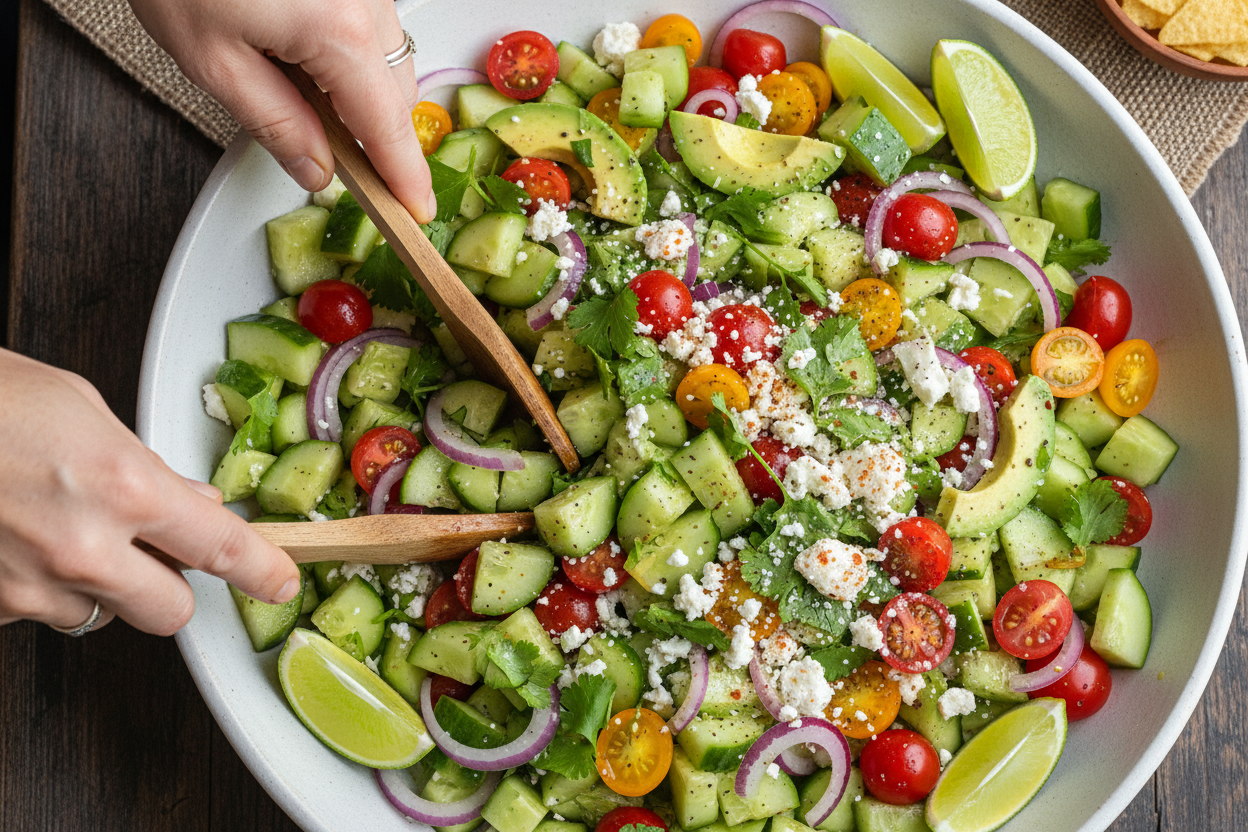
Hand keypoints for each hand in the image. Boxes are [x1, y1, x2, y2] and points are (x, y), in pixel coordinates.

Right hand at [0, 349, 300, 634]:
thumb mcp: (85, 409)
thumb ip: (146, 467)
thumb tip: (192, 502)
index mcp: (123, 487)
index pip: (221, 547)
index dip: (261, 571)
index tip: (281, 581)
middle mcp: (84, 547)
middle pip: (171, 612)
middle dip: (172, 587)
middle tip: (154, 553)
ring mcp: (31, 585)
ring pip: (103, 617)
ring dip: (103, 588)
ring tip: (66, 532)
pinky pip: (41, 612)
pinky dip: (43, 587)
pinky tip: (20, 540)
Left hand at [128, 0, 435, 221]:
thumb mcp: (212, 60)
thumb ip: (274, 123)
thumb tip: (315, 167)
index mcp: (339, 34)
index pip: (386, 130)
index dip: (402, 178)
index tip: (415, 210)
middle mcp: (367, 2)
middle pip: (395, 94)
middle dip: (371, 131)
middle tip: (324, 152)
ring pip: (384, 57)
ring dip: (354, 85)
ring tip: (285, 77)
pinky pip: (370, 23)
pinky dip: (344, 49)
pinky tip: (291, 40)